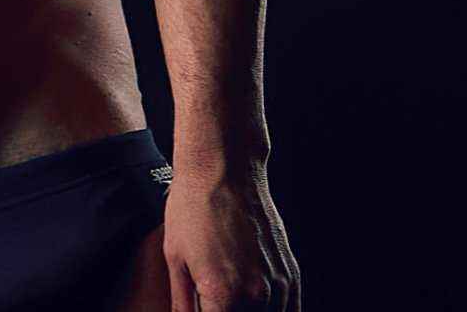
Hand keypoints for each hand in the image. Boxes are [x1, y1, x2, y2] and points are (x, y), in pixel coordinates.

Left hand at [162, 165, 301, 310]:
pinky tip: (254, 304)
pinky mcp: (291, 275)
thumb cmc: (193, 208)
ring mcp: (279, 286)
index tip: (204, 309)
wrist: (224, 169)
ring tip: (230, 299)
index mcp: (224, 297)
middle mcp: (257, 297)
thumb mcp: (175, 259)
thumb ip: (182, 304)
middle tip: (213, 302)